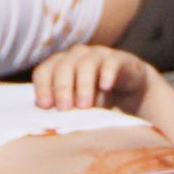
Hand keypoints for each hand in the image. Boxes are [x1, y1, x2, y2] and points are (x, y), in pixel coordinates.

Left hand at [31, 46, 153, 111]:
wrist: (131, 90)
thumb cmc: (99, 98)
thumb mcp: (80, 104)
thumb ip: (68, 106)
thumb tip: (55, 119)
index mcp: (61, 65)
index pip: (44, 71)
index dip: (42, 87)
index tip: (45, 106)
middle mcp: (77, 56)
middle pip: (64, 66)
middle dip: (62, 88)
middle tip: (64, 108)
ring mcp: (99, 54)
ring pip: (86, 64)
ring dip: (83, 85)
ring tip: (84, 106)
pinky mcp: (120, 59)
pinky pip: (112, 62)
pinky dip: (108, 73)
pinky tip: (105, 87)